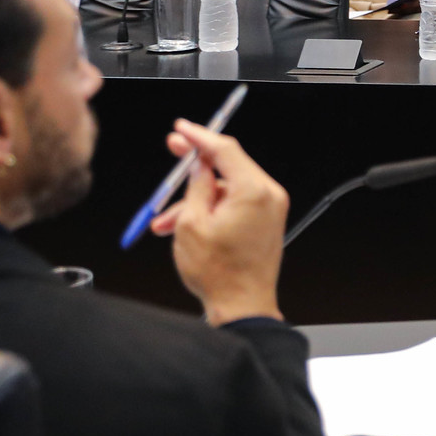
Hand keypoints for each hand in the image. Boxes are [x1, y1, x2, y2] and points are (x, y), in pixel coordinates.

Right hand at [148, 120, 287, 324]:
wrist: (242, 307)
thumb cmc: (219, 272)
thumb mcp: (192, 223)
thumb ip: (196, 186)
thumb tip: (197, 166)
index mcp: (254, 190)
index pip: (225, 149)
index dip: (199, 136)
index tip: (182, 128)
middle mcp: (269, 195)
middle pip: (229, 166)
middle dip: (194, 167)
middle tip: (172, 152)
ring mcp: (270, 209)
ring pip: (226, 190)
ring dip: (195, 200)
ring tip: (164, 222)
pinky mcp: (266, 222)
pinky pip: (235, 205)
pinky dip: (210, 211)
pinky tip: (183, 227)